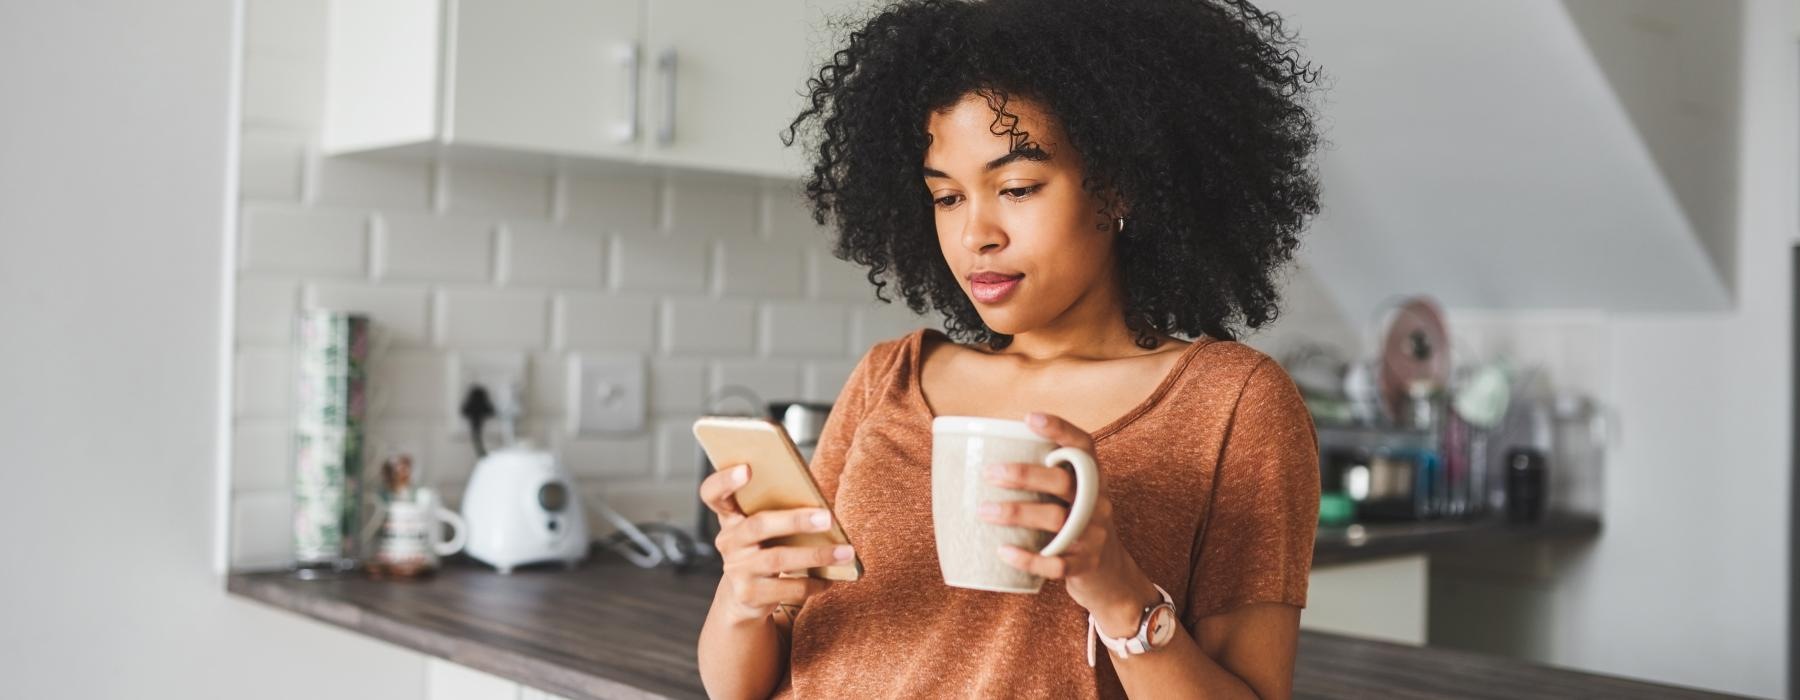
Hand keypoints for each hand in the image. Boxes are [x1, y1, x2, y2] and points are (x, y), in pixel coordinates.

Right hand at [700, 464, 854, 623]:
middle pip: (759, 525)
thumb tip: (823, 509)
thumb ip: (779, 513)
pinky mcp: (749, 594)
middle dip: (795, 520)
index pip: (713, 494)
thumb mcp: (764, 530)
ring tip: (846, 552)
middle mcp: (728, 541)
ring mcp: (736, 569)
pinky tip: (830, 579)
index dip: (725, 480)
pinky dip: (812, 583)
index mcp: (730, 517)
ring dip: (816, 555)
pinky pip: (786, 588)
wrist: (744, 598)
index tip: (747, 468)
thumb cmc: (764, 550)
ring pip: (778, 559)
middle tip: (828, 518)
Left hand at [981, 412, 1157, 634]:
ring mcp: (1094, 535)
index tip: (1029, 418)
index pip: (1084, 446)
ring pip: (1056, 520)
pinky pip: (1057, 563)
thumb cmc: (1076, 527)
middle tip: (989, 473)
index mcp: (1093, 479)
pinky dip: (1028, 558)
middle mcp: (1097, 502)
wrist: (1112, 576)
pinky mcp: (1086, 565)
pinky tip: (1003, 551)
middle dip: (1025, 475)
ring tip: (983, 510)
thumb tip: (985, 456)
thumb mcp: (1073, 498)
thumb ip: (1045, 479)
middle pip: (1064, 482)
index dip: (1060, 429)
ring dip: (1017, 513)